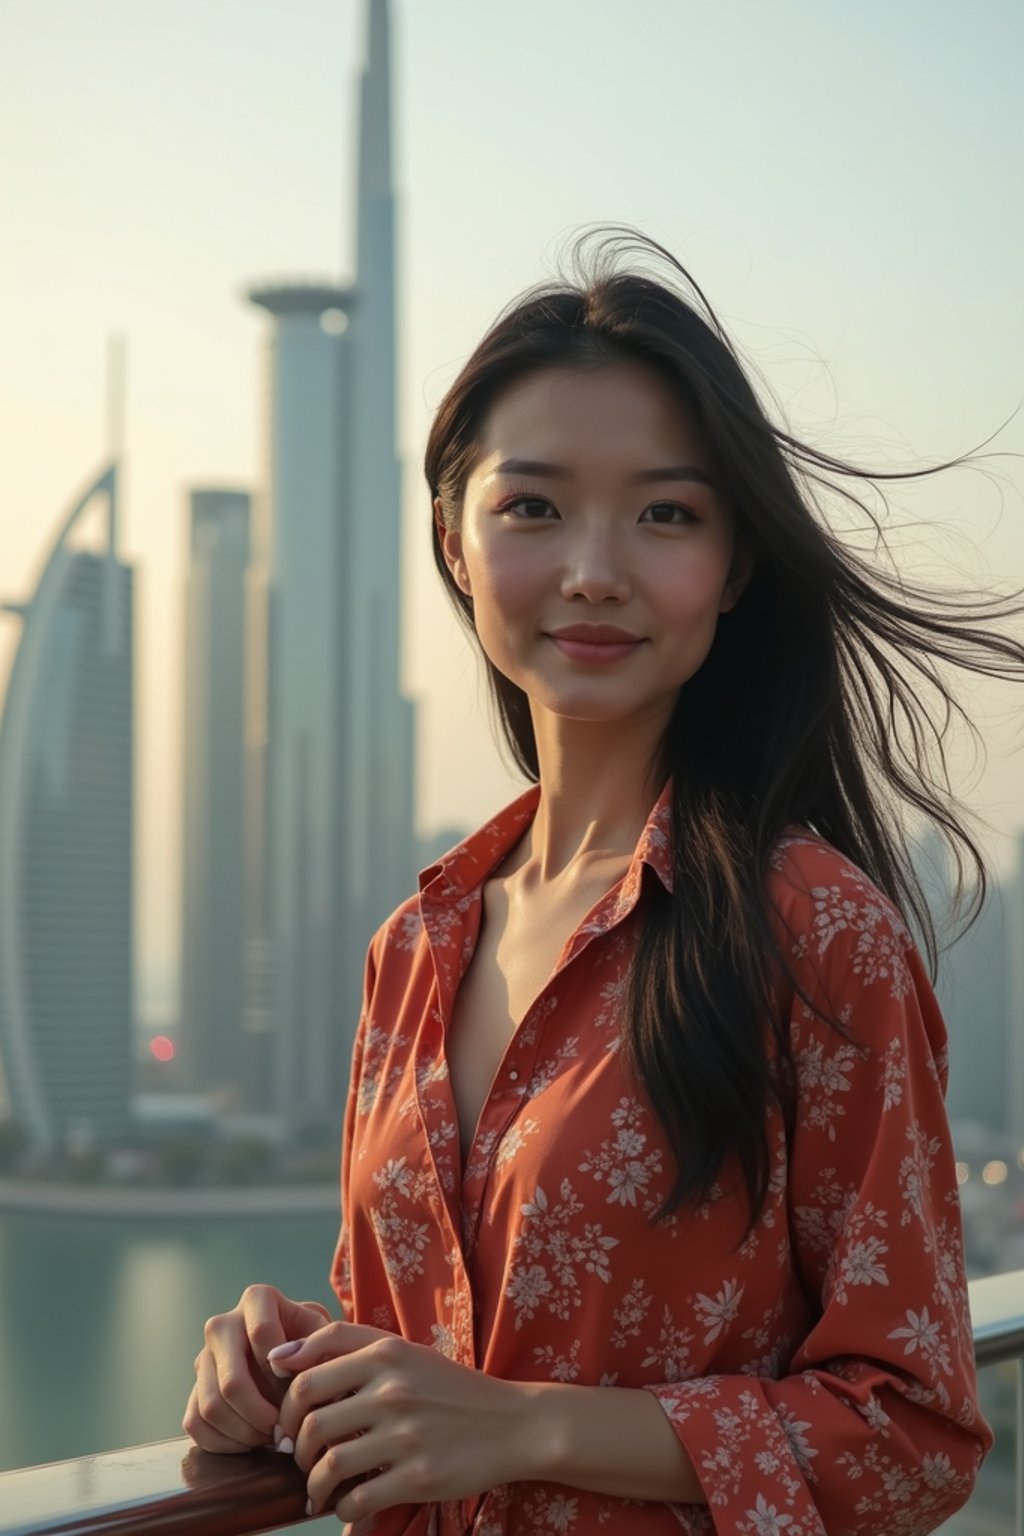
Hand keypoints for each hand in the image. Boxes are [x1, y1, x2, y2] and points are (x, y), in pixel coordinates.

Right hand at [183, 1284, 332, 1452]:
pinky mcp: (193, 1389)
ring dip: (244, 1432)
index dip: (282, 1370)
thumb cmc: (316, 1345)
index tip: (299, 1390)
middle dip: (261, 1414)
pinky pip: (196, 1423)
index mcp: (257, 1299)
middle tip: (284, 1430)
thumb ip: (316, 1345)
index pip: (262, 1333)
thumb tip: (280, 1364)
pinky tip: (252, 1441)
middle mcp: (222, 1324)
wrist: (297, 1358)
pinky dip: (224, 1442)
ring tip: (272, 1436)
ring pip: (211, 1406)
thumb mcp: (326, 1336)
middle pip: (231, 1381)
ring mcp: (204, 1357)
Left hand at [271, 1322, 539, 1521]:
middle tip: (299, 1458)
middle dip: (294, 1446)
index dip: (285, 1403)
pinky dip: (341, 1509)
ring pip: (329, 1464)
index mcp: (385, 1353)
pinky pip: (358, 1500)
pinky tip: (346, 1506)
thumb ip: (348, 1347)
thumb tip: (279, 1358)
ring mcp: (406, 1434)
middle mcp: (392, 1390)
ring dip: (314, 1483)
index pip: (306, 1374)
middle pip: (311, 1421)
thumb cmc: (449, 1388)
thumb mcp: (405, 1352)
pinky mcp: (419, 1476)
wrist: (512, 1423)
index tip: (285, 1421)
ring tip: (318, 1488)